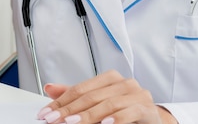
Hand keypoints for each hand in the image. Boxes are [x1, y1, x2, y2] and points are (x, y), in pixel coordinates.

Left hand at [37, 70, 176, 123]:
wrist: (151, 120)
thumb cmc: (123, 112)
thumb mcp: (97, 104)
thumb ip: (75, 97)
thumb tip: (49, 88)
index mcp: (110, 78)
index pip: (80, 89)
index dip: (61, 101)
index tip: (46, 113)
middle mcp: (124, 83)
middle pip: (92, 96)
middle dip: (69, 110)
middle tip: (54, 120)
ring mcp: (137, 94)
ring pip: (109, 103)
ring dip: (88, 116)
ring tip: (72, 123)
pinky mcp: (147, 108)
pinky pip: (130, 111)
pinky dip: (117, 118)